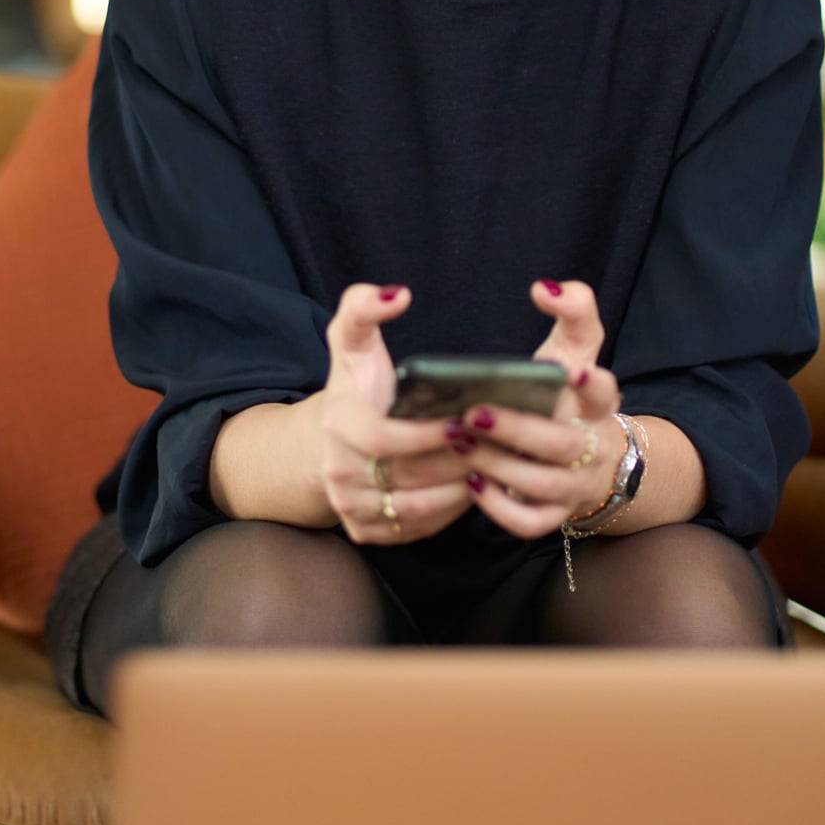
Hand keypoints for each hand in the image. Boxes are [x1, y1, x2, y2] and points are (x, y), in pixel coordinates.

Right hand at [319, 283, 477, 544]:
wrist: (327, 439)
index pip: (387, 439)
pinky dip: (449, 514)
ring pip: (417, 509)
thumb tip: (398, 293)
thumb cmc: (357, 386)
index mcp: (339, 426)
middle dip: (457, 461)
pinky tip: (474, 488)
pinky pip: (416, 531)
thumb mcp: (353, 342)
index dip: (429, 435)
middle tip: (497, 444)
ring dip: (460, 490)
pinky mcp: (364, 531)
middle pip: (410, 476)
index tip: (465, 420)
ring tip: (493, 465)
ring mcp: (350, 506)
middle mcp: (339, 472)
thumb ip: (363, 307)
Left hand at [458, 279, 624, 539]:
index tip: (575, 369)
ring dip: (498, 465)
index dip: (594, 384)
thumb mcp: (574, 350)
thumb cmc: (566, 393)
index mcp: (598, 404)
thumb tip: (546, 287)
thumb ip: (573, 310)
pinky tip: (470, 482)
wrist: (588, 457)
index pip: (606, 391)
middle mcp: (593, 446)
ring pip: (542, 483)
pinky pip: (530, 523)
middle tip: (473, 412)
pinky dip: (499, 507)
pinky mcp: (554, 514)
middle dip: (517, 430)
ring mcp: (575, 485)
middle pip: (563, 444)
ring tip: (458, 441)